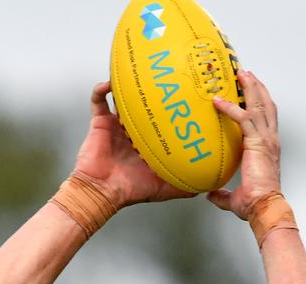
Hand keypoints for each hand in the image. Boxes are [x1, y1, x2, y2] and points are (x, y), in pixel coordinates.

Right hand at [73, 82, 195, 208]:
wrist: (102, 190)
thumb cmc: (130, 190)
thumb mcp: (163, 189)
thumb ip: (183, 186)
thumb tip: (206, 185)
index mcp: (146, 144)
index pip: (161, 123)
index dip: (170, 112)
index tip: (181, 100)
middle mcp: (132, 133)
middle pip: (144, 107)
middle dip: (152, 93)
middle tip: (164, 79)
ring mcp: (115, 126)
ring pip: (123, 99)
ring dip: (128, 86)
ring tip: (139, 71)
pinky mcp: (100, 123)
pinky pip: (98, 100)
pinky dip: (102, 89)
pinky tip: (110, 82)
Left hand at [207, 70, 281, 219]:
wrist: (265, 205)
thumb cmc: (255, 203)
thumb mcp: (235, 197)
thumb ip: (222, 194)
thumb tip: (209, 194)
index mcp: (268, 148)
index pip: (265, 119)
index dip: (259, 103)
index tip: (251, 92)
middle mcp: (270, 140)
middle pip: (265, 105)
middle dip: (256, 87)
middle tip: (245, 73)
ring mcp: (265, 139)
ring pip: (258, 105)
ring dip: (249, 87)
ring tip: (240, 73)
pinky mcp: (257, 142)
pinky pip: (243, 118)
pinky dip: (230, 107)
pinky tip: (218, 101)